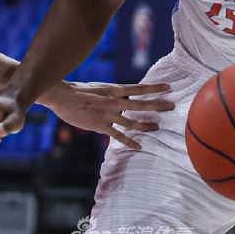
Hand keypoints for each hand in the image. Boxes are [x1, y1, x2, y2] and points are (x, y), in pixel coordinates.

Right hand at [47, 81, 173, 150]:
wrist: (62, 96)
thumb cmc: (79, 91)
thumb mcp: (99, 88)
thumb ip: (112, 94)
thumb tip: (124, 99)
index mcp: (114, 89)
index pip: (139, 88)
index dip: (154, 88)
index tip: (168, 87)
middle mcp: (114, 101)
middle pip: (141, 104)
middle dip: (158, 105)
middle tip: (172, 106)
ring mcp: (107, 114)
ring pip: (132, 121)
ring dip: (146, 125)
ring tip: (158, 126)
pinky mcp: (100, 126)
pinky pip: (118, 136)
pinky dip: (129, 142)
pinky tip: (139, 146)